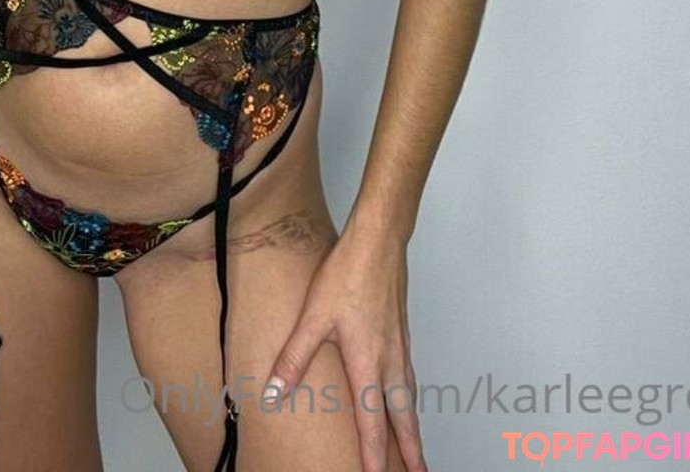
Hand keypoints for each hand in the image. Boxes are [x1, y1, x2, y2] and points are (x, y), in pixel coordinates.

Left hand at [261, 223, 427, 471]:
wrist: (378, 241)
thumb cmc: (348, 273)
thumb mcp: (313, 317)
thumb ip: (294, 358)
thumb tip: (273, 394)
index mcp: (368, 363)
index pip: (372, 423)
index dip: (375, 457)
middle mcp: (390, 360)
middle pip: (404, 418)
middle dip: (412, 450)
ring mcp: (400, 346)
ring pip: (410, 397)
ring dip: (413, 426)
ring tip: (416, 447)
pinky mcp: (401, 331)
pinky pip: (409, 376)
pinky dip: (410, 398)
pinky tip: (403, 394)